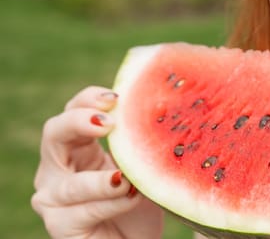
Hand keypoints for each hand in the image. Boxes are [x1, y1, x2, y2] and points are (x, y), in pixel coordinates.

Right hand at [31, 86, 162, 238]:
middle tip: (109, 123)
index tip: (116, 98)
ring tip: (126, 178)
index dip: (89, 99)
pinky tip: (131, 196)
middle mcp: (59, 167)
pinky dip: (110, 203)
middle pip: (54, 133)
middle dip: (79, 122)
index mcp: (79, 146)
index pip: (73, 110)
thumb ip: (142, 145)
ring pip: (69, 181)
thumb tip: (162, 111)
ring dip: (102, 180)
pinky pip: (81, 210)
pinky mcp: (58, 225)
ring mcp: (53, 197)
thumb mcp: (144, 170)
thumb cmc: (140, 207)